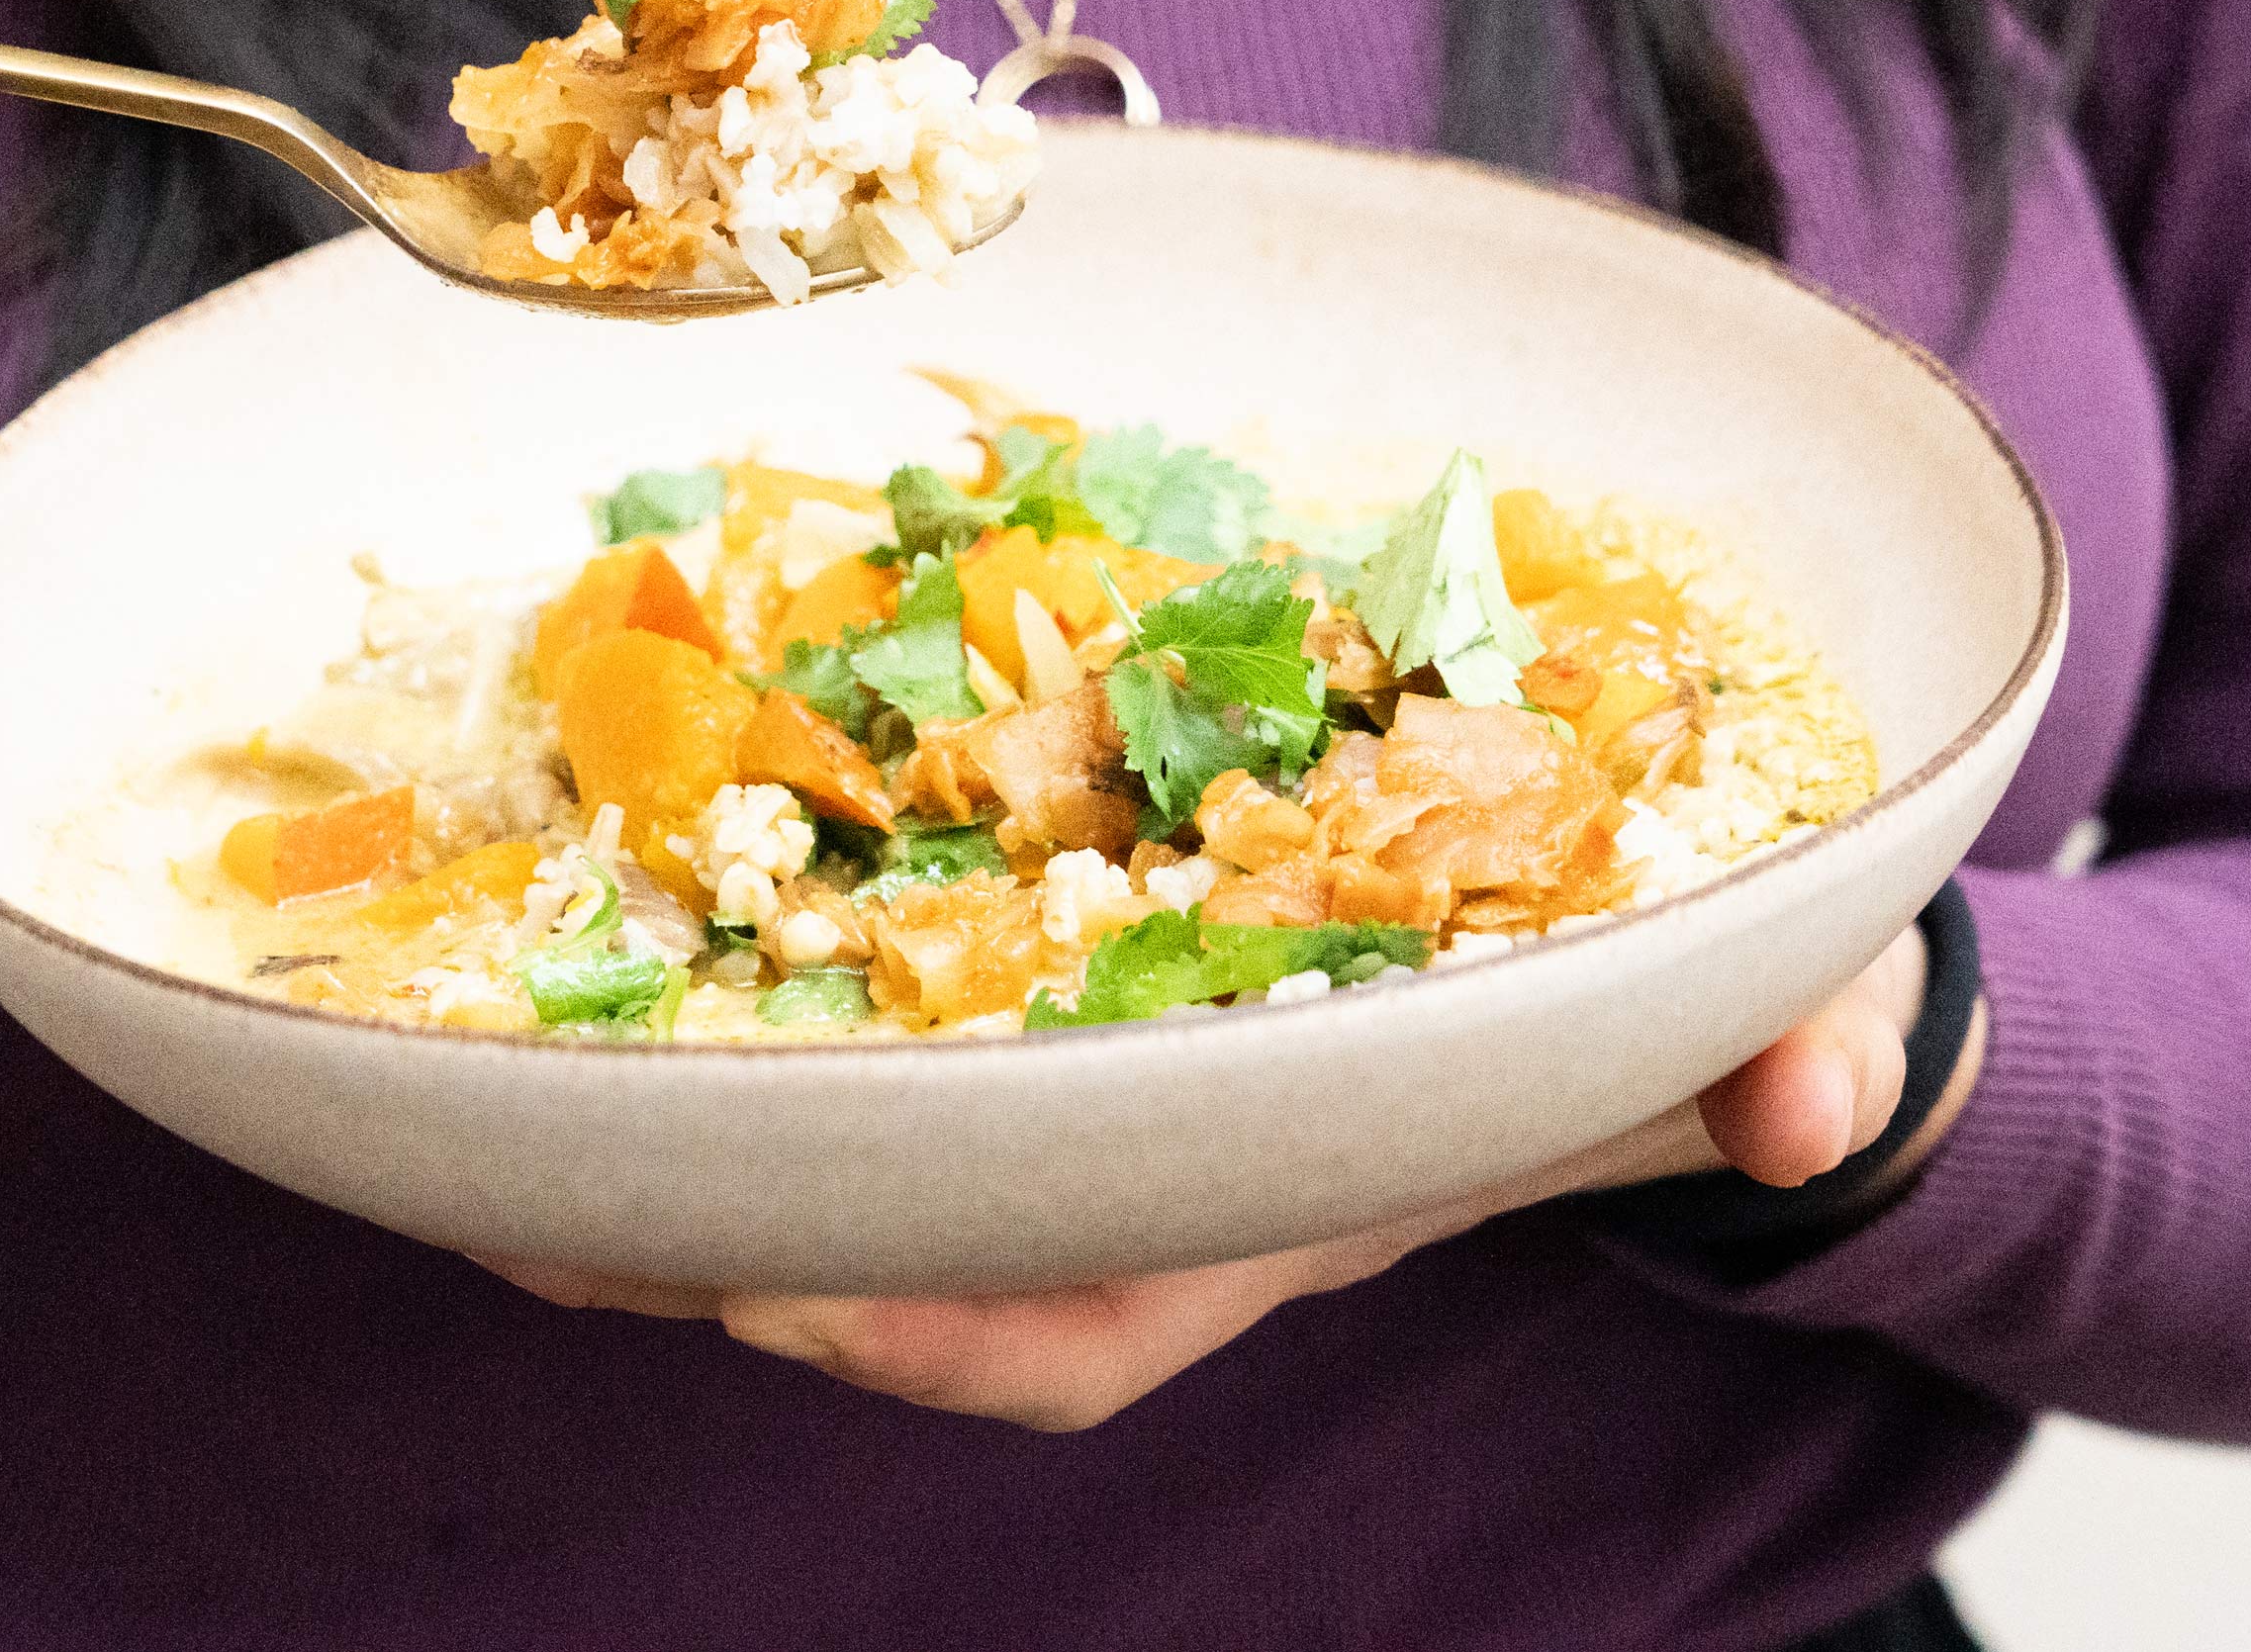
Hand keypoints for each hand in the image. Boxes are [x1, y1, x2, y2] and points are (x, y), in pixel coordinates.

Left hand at [479, 924, 1980, 1432]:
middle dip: (700, 1252)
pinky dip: (700, 1001)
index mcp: (1279, 1188)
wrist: (1627, 923)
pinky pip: (834, 1007)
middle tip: (500, 1203)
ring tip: (438, 1100)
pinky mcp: (1023, 959)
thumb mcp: (1749, 988)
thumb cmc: (1656, 964)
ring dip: (642, 1146)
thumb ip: (1790, 1039)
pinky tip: (557, 942)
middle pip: (884, 1259)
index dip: (934, 1327)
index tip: (788, 1296)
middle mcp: (1138, 1155)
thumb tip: (1813, 1099)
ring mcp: (1068, 1068)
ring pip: (828, 1150)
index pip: (1081, 1318)